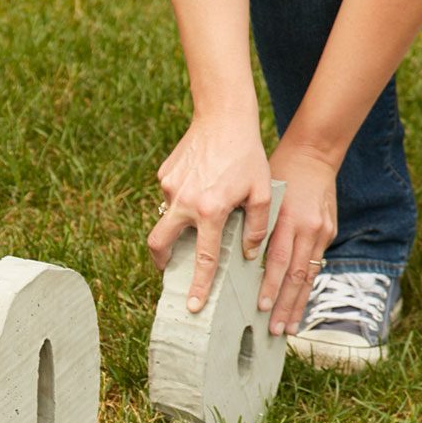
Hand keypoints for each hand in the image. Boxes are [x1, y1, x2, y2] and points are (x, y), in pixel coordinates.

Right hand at [146, 112, 271, 312]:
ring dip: (178, 223)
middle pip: (159, 244)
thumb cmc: (247, 154)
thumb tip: (246, 254)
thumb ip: (256, 227)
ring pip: (167, 216)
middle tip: (169, 269)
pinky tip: (201, 184)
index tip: (192, 306)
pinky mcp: (165, 175)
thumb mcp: (261, 192)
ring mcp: (170, 188)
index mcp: (210, 211)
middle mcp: (184, 203)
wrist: (223, 116)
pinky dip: (183, 197)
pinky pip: (171, 194)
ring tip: (198, 213)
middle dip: (161, 261)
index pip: (202, 258)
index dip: (198, 285)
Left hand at [259, 141, 338, 334]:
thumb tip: (230, 257)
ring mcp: (321, 231)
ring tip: (288, 328)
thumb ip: (253, 226)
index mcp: (287, 218)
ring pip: (309, 275)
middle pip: (297, 274)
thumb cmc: (276, 174)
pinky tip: (299, 306)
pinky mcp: (329, 232)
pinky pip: (316, 265)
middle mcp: (308, 227)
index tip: (262, 307)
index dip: (271, 285)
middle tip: (275, 329)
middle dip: (286, 304)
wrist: (313, 154)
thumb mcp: (261, 196)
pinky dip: (307, 288)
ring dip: (298, 304)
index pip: (279, 259)